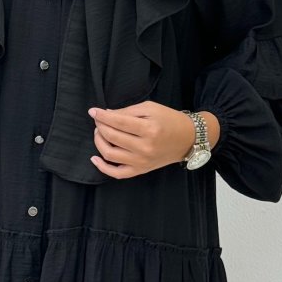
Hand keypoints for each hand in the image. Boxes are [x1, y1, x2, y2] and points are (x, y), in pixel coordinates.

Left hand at [87, 102, 219, 178]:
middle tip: (98, 119)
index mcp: (149, 129)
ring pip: (110, 154)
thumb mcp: (150, 108)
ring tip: (99, 132)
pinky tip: (95, 158)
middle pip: (111, 137)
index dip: (102, 116)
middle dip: (100, 126)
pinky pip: (117, 173)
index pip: (118, 122)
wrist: (187, 139)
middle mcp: (145, 147)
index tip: (93, 111)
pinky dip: (103, 167)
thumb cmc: (169, 120)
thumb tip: (106, 114)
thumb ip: (127, 111)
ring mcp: (142, 162)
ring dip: (99, 141)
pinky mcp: (141, 170)